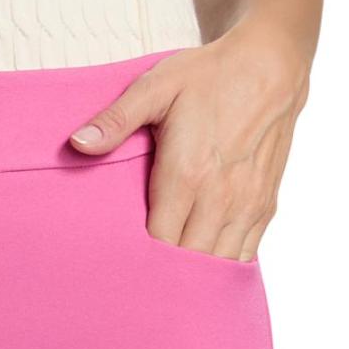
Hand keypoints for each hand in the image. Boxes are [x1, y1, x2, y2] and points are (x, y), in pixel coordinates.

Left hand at [69, 17, 311, 260]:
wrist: (271, 64)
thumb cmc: (209, 76)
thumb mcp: (156, 87)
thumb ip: (116, 121)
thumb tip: (77, 144)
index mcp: (188, 174)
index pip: (159, 245)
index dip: (140, 263)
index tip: (121, 266)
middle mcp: (220, 198)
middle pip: (187, 263)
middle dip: (164, 276)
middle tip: (139, 282)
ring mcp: (246, 206)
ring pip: (217, 267)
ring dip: (193, 278)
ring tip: (169, 283)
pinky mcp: (264, 208)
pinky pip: (242, 257)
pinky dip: (221, 268)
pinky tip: (202, 270)